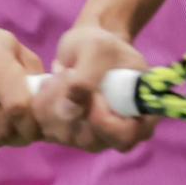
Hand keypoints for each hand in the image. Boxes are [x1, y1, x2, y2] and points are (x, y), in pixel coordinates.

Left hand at [34, 23, 154, 151]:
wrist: (84, 46)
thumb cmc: (100, 45)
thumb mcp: (97, 50)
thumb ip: (88, 77)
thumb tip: (71, 105)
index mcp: (141, 116)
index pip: (124, 137)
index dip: (102, 119)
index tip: (92, 93)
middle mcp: (118, 134)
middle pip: (91, 140)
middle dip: (72, 105)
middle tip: (69, 73)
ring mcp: (93, 137)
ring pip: (66, 135)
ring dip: (55, 100)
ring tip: (61, 73)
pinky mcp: (69, 134)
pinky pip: (49, 129)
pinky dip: (44, 103)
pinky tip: (50, 83)